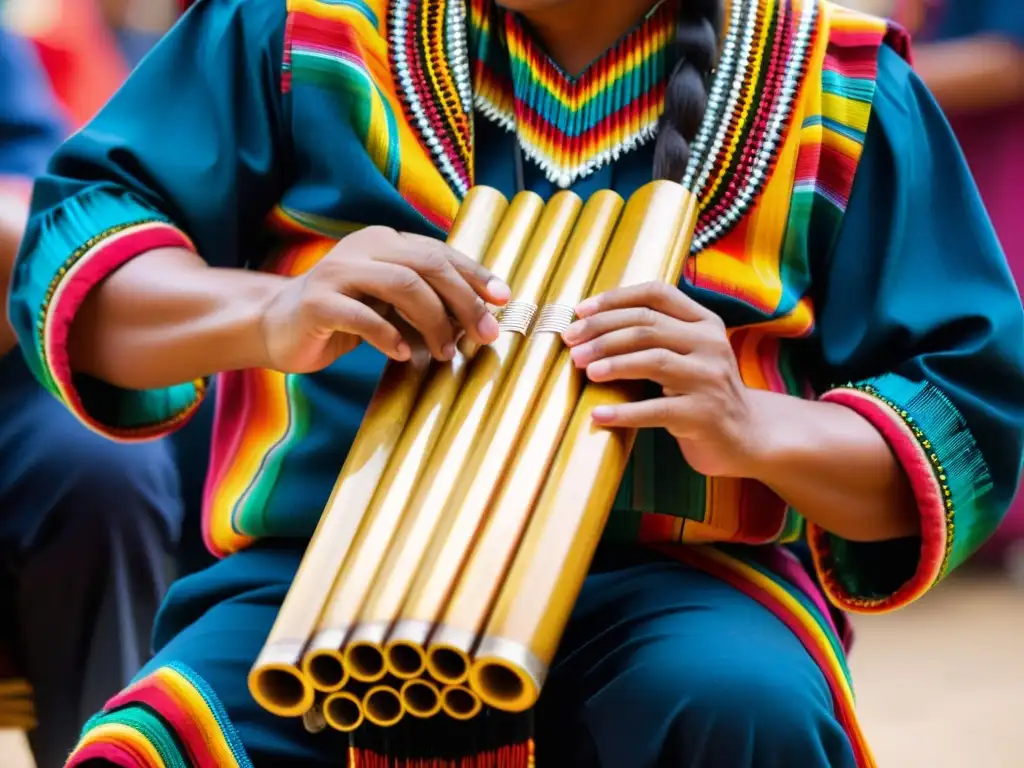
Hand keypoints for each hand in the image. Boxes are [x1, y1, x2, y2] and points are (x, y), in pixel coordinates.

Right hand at [260, 227, 510, 372]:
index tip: (503, 298)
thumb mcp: (389, 303)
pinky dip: (390, 337)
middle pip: (427, 265)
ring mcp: (337, 273)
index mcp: (385, 241)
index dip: (475, 274)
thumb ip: (425, 300)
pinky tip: (403, 354)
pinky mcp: (317, 302)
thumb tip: (478, 317)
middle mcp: (364, 248)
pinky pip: (363, 317)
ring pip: (402, 285)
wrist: (276, 326)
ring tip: (444, 351)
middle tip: (485, 334)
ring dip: (433, 321)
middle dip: (464, 300)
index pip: (440, 253)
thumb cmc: (343, 317)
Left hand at [562, 281, 758, 477]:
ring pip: (653, 360)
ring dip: (612, 363)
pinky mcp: (704, 415)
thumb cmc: (701, 392)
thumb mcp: (688, 354)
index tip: (580, 312)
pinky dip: (624, 411)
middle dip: (602, 333)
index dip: (615, 299)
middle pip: (648, 326)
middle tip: (572, 345)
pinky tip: (598, 414)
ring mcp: (709, 379)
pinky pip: (656, 409)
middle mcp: (710, 344)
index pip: (656, 294)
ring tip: (584, 369)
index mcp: (704, 322)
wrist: (746, 436)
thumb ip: (656, 335)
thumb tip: (589, 325)